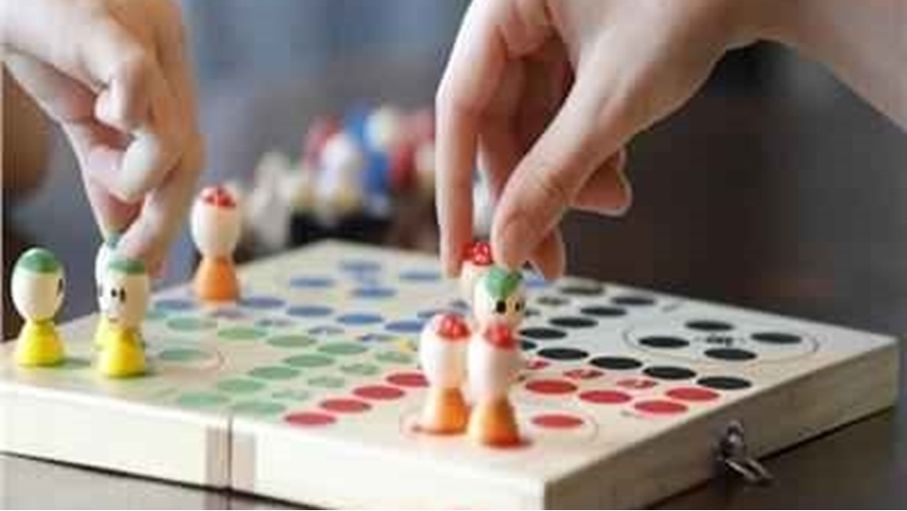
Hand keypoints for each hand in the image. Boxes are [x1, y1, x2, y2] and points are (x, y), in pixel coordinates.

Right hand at [2, 0, 202, 272]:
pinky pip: (136, 77)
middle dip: (161, 219)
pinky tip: (108, 117)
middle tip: (130, 264)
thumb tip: (119, 230)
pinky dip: (130, 110)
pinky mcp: (105, 26)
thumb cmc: (37, 26)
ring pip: (172, 136)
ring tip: (101, 175)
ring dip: (139, 183)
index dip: (166, 214)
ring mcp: (143, 38)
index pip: (182, 158)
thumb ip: (101, 163)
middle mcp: (166, 58)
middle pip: (187, 155)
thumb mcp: (77, 111)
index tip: (144, 261)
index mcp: (162, 80)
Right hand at [435, 0, 768, 277]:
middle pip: (497, 125)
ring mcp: (546, 28)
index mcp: (502, 2)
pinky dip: (585, 151)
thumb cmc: (692, 10)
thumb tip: (507, 248)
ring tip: (617, 200)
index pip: (459, 107)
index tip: (460, 256)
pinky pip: (560, 114)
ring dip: (567, 176)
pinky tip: (618, 171)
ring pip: (532, 127)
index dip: (457, 188)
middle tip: (551, 258)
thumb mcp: (614, 102)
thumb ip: (554, 175)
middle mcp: (514, 13)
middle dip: (533, 191)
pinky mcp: (575, 46)